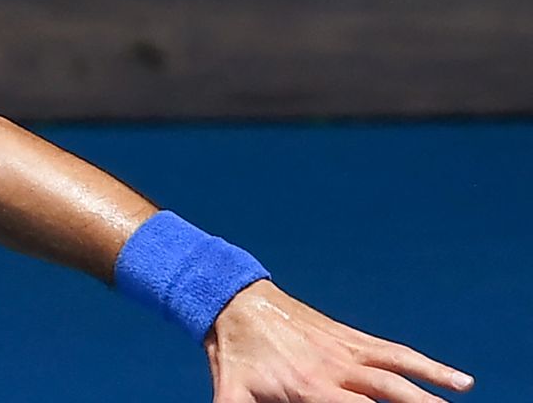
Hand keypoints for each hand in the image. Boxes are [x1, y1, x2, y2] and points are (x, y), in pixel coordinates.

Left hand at [205, 280, 473, 401]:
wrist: (234, 300)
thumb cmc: (233, 353)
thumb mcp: (229, 394)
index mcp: (310, 388)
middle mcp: (336, 369)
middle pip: (390, 396)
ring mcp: (347, 351)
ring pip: (400, 374)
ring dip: (433, 389)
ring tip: (464, 396)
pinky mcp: (352, 338)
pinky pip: (395, 353)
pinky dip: (427, 365)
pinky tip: (457, 380)